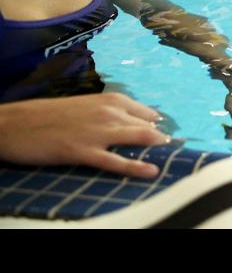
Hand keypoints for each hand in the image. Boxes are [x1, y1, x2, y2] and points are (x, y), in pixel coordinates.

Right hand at [0, 94, 169, 177]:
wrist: (11, 124)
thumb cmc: (46, 116)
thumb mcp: (83, 107)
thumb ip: (108, 114)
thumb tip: (132, 124)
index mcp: (110, 100)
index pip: (148, 113)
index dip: (159, 126)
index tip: (169, 136)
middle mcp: (108, 113)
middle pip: (149, 126)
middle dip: (164, 139)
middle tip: (174, 151)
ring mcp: (97, 132)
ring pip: (140, 139)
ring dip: (157, 149)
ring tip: (170, 158)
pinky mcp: (83, 151)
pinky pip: (116, 161)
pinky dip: (136, 167)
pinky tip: (152, 172)